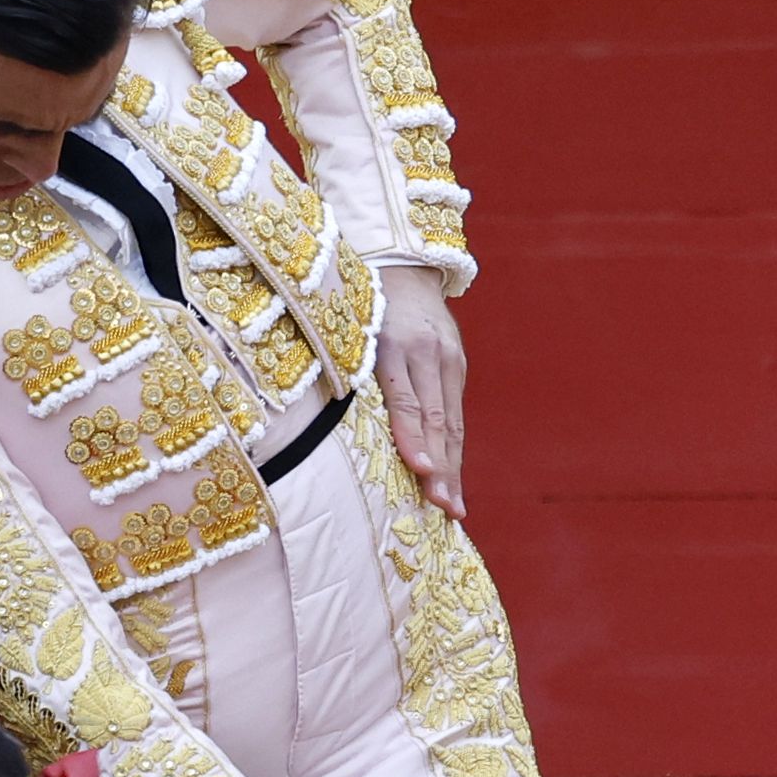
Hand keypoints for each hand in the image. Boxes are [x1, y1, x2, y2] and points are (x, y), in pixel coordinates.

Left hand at [372, 275, 467, 519]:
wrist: (406, 269)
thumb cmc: (362, 306)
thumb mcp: (352, 330)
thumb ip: (348, 369)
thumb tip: (318, 424)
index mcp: (396, 343)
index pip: (407, 399)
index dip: (413, 436)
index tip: (419, 469)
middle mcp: (429, 352)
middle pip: (437, 417)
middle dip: (440, 466)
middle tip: (441, 505)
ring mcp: (449, 360)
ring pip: (453, 422)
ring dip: (453, 468)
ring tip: (453, 507)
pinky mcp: (458, 366)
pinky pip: (456, 414)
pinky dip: (454, 450)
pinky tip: (452, 480)